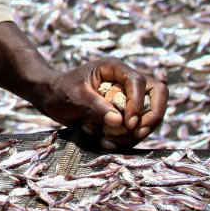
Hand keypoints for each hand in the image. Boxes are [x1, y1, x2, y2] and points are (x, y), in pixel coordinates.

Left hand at [32, 57, 167, 149]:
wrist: (51, 98)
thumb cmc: (60, 91)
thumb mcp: (74, 97)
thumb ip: (95, 107)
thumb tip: (119, 122)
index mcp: (114, 69)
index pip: (139, 82)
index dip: (138, 103)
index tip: (129, 123)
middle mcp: (126, 81)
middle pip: (157, 95)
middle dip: (151, 117)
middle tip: (135, 133)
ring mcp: (128, 97)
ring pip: (149, 115)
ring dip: (135, 133)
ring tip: (108, 141)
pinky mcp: (126, 112)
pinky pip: (137, 127)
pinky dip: (126, 138)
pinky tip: (104, 141)